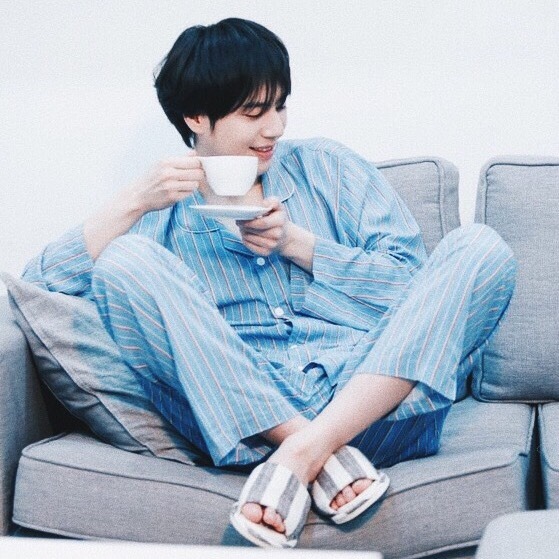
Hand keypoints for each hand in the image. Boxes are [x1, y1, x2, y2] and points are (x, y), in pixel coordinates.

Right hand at [84, 153, 202, 259]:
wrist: (138, 196)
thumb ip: (180, 159)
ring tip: (184, 184)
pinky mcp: (173, 198)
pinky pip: (189, 193)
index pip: (195, 161)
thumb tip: (196, 153)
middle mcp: (169, 173)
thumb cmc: (151, 179)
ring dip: (193, 184)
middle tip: (194, 176)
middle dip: (199, 175)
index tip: (198, 167)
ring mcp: (171, 186)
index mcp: (167, 162)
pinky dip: (187, 192)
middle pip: (198, 172)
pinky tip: (179, 191)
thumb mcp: (162, 164)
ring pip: (195, 184)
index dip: (199, 164)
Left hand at [238, 198, 315, 271]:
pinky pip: (249, 246)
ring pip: (249, 238)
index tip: (241, 217)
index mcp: (280, 222)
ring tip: (244, 227)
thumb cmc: (278, 219)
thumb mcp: (278, 207)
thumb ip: (273, 201)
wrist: (285, 237)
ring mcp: (272, 246)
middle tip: (240, 222)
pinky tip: (247, 235)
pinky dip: (245, 240)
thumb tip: (264, 204)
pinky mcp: (265, 253)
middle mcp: (277, 235)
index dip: (249, 221)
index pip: (262, 223)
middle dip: (244, 226)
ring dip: (243, 232)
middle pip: (253, 230)